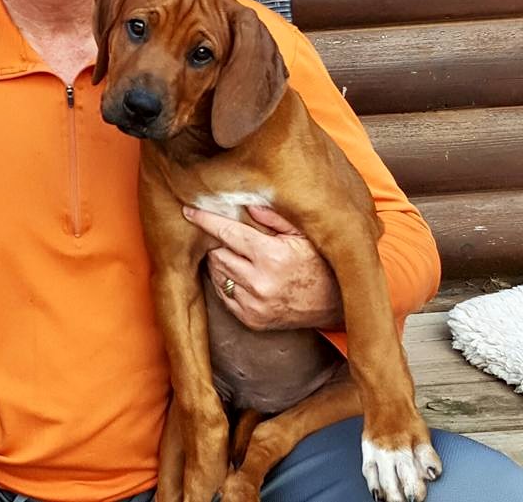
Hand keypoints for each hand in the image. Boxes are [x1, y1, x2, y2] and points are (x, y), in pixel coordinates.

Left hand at [182, 204, 342, 330]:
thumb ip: (274, 217)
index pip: (227, 233)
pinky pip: (223, 294)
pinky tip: (241, 274)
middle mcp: (259, 282)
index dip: (205, 220)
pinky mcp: (252, 320)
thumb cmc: (320, 263)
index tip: (189, 210)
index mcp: (271, 256)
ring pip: (217, 274)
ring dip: (220, 261)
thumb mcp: (303, 235)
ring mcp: (254, 305)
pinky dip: (225, 281)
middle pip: (217, 253)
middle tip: (230, 236)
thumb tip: (248, 204)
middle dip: (218, 242)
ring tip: (238, 255)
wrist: (336, 305)